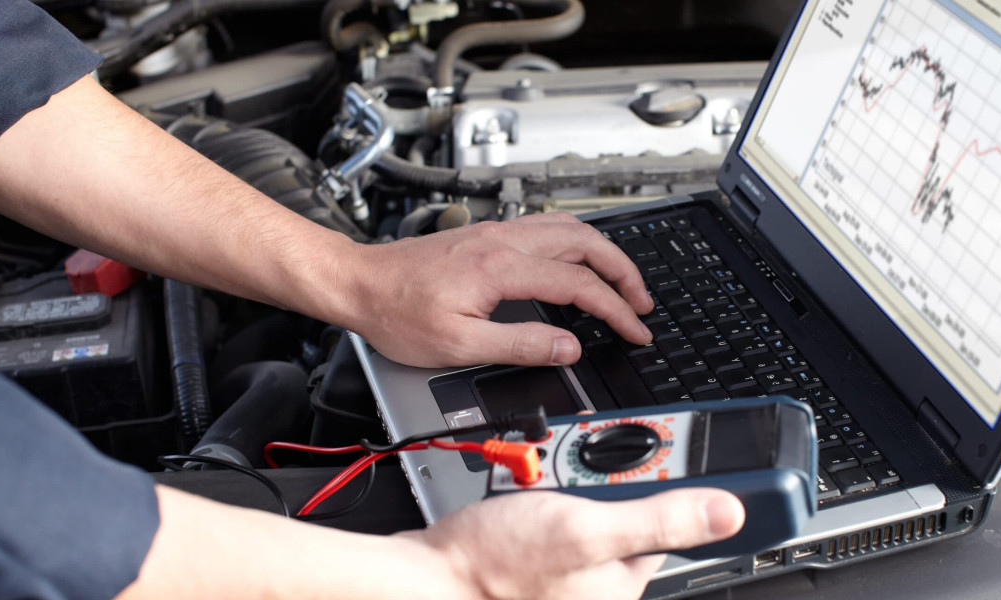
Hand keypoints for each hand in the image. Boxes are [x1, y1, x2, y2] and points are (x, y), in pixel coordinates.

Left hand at [340, 212, 654, 367]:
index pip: (579, 284)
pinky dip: (578, 244)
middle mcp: (504, 240)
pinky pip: (548, 228)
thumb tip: (568, 347)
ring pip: (569, 228)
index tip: (636, 329)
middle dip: (624, 272)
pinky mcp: (487, 235)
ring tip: (622, 282)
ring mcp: (496, 233)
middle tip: (642, 303)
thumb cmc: (397, 313)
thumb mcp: (459, 345)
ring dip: (603, 253)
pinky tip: (579, 263)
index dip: (616, 309)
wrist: (358, 283)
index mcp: (502, 268)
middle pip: (586, 242)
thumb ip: (521, 344)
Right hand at [405, 488, 744, 599]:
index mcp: (624, 581)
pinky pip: (556, 512)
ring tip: (541, 479)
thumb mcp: (586, 529)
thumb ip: (659, 519)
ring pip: (587, 503)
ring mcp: (566, 571)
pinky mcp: (537, 559)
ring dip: (569, 477)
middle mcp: (600, 583)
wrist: (424, 578)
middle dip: (602, 474)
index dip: (663, 479)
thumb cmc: (495, 564)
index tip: (658, 449)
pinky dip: (543, 492)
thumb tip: (728, 514)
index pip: (667, 520)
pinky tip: (526, 488)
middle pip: (625, 505)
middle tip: (573, 467)